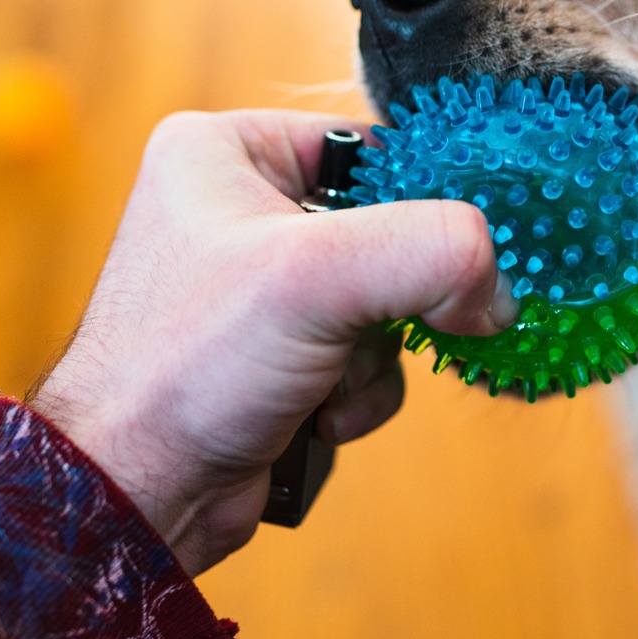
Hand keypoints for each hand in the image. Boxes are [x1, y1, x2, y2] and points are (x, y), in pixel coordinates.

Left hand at [29, 110, 516, 575]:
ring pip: (386, 299)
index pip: (370, 145)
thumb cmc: (184, 366)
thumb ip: (431, 251)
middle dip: (396, 296)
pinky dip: (360, 390)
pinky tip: (319, 416)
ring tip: (325, 382)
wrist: (137, 493)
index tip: (469, 244)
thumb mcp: (316, 278)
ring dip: (377, 354)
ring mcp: (261, 286)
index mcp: (226, 150)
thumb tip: (499, 287)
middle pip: (389, 229)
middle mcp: (241, 208)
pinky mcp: (278, 351)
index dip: (426, 196)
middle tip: (385, 324)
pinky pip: (366, 353)